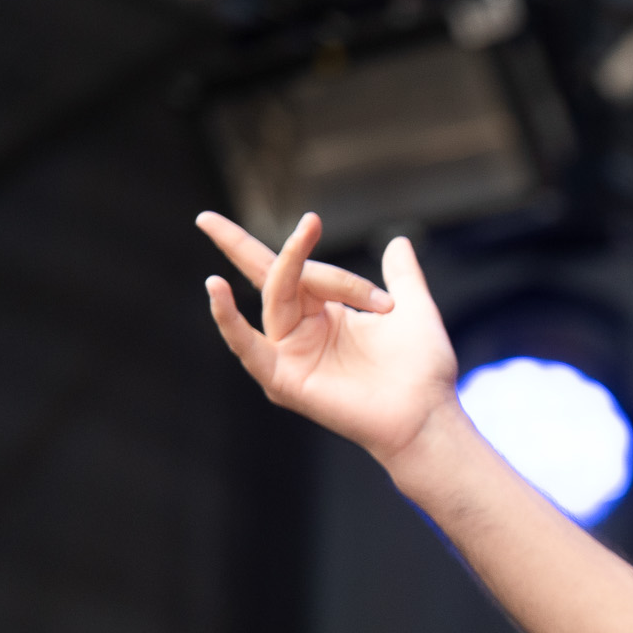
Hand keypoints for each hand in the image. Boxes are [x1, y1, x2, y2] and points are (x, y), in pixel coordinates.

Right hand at [200, 211, 463, 466]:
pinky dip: (227, 320)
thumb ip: (403, 276)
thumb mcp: (412, 309)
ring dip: (292, 267)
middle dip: (236, 244)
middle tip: (205, 217)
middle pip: (273, 278)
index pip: (306, 272)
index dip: (340, 276)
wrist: (427, 415)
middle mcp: (302, 333)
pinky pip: (246, 346)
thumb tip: (398, 240)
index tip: (387, 303)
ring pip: (275, 299)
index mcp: (327, 315)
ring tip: (306, 230)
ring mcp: (290, 356)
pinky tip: (214, 288)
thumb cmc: (423, 370)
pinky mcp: (283, 380)